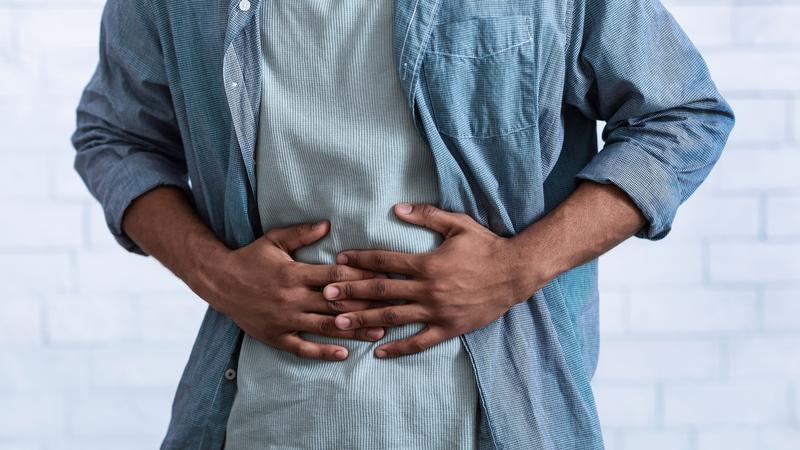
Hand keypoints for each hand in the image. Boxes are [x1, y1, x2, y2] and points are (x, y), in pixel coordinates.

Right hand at [189, 219, 389, 360]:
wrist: (218, 281)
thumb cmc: (250, 258)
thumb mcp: (273, 240)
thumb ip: (301, 233)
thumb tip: (328, 224)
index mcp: (294, 273)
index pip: (334, 276)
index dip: (360, 277)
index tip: (383, 278)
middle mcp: (291, 298)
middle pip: (335, 303)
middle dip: (366, 306)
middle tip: (393, 308)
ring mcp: (284, 319)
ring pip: (325, 327)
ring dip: (354, 330)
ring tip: (379, 332)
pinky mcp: (276, 336)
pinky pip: (302, 347)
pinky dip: (323, 352)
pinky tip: (344, 354)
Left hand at [321, 203, 544, 357]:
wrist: (515, 273)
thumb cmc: (485, 246)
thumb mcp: (458, 224)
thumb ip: (427, 216)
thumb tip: (397, 209)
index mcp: (426, 263)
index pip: (384, 260)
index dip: (359, 260)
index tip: (338, 261)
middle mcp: (427, 288)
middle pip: (381, 290)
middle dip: (351, 291)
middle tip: (326, 294)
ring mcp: (437, 310)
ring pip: (394, 317)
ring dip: (365, 320)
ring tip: (340, 323)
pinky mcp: (448, 328)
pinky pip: (419, 341)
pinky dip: (398, 348)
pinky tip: (378, 352)